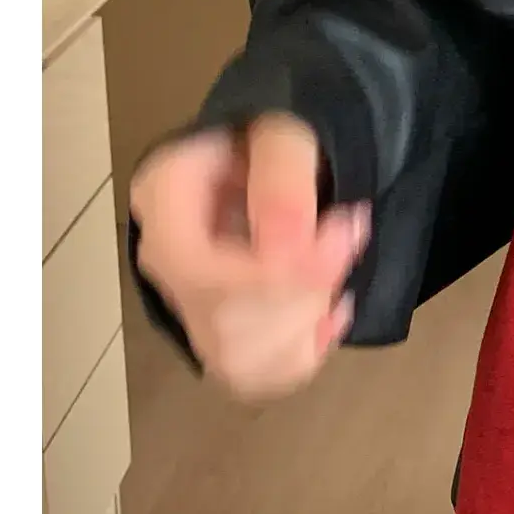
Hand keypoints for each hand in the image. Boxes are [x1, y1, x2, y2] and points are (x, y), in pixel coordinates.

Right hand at [130, 114, 367, 401]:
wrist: (277, 164)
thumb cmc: (276, 143)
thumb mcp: (288, 135)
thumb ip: (283, 179)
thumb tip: (287, 249)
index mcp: (162, 198)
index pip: (194, 266)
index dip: (273, 270)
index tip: (345, 229)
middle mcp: (162, 260)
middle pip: (222, 319)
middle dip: (304, 292)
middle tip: (350, 236)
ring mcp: (187, 306)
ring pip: (237, 359)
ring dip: (306, 323)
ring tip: (336, 270)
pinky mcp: (219, 341)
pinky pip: (258, 378)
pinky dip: (307, 351)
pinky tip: (329, 310)